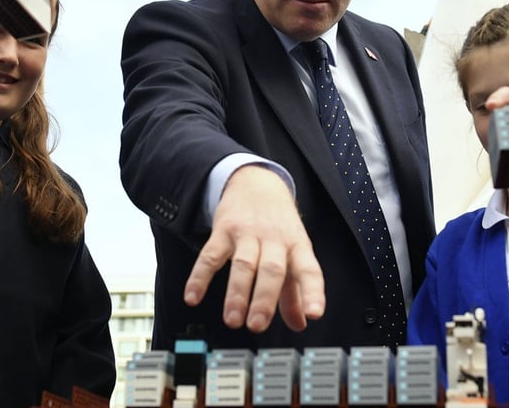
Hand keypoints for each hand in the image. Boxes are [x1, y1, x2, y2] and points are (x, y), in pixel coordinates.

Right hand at [183, 165, 325, 332]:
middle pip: (272, 269)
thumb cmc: (279, 225)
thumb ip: (295, 291)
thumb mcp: (293, 252)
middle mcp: (274, 239)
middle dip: (264, 299)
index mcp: (296, 246)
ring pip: (243, 264)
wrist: (256, 182)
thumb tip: (300, 323)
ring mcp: (248, 233)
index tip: (315, 313)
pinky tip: (193, 297)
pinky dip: (200, 277)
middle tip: (257, 325)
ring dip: (237, 293)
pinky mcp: (223, 230)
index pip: (309, 269)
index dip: (313, 292)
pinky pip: (210, 255)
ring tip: (232, 320)